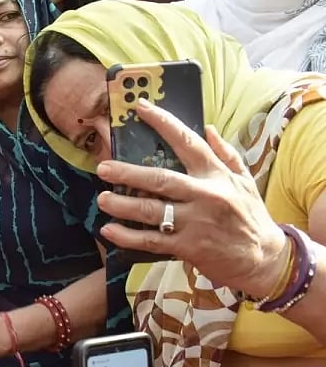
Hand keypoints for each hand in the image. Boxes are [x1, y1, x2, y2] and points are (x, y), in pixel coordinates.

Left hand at [94, 100, 284, 296]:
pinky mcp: (189, 247)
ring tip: (102, 199)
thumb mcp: (245, 181)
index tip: (141, 108)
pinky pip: (152, 241)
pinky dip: (128, 236)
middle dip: (128, 173)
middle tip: (103, 168)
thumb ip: (227, 154)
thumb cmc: (251, 216)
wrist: (265, 259)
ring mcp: (196, 222)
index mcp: (217, 175)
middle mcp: (205, 195)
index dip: (164, 123)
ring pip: (152, 211)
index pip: (188, 142)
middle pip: (160, 179)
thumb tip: (209, 128)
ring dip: (123, 205)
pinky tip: (109, 230)